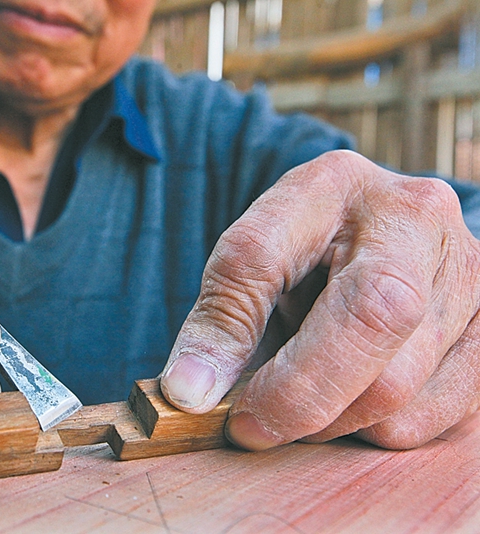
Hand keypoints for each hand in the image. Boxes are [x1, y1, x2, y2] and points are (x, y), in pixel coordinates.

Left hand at [161, 150, 479, 449]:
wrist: (368, 229)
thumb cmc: (303, 245)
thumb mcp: (252, 257)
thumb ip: (222, 316)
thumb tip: (191, 392)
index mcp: (337, 187)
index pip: (292, 268)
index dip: (258, 356)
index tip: (209, 402)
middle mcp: (420, 221)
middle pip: (376, 338)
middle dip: (301, 401)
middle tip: (252, 424)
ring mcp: (470, 277)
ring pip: (405, 390)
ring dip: (337, 421)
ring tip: (304, 398)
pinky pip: (439, 417)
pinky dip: (381, 428)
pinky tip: (353, 396)